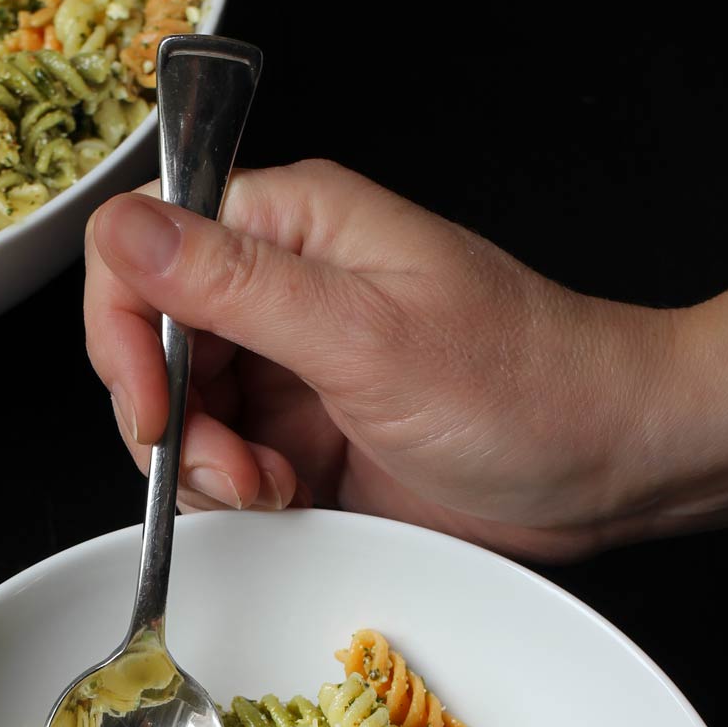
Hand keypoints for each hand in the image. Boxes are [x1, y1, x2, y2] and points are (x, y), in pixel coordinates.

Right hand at [84, 161, 727, 556]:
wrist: (604, 464)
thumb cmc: (520, 382)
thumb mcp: (364, 335)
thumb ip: (234, 287)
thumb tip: (123, 229)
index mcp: (288, 226)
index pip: (143, 248)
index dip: (125, 330)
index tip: (152, 405)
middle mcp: (279, 289)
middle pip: (152, 345)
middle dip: (171, 421)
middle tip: (230, 469)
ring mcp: (291, 367)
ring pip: (182, 416)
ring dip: (206, 469)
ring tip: (274, 489)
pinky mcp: (305, 437)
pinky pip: (225, 466)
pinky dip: (239, 496)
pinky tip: (290, 500)